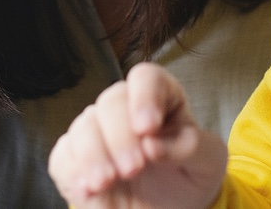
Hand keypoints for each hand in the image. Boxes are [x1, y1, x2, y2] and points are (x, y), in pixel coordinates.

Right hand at [48, 63, 227, 208]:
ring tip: (108, 182)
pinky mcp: (75, 158)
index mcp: (160, 97)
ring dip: (93, 156)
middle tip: (134, 168)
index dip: (144, 97)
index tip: (148, 128)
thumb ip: (190, 147)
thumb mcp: (208, 162)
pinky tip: (89, 191)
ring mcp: (96, 131)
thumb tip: (153, 144)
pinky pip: (63, 157)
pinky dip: (73, 174)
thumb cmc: (190, 177)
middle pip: (110, 102)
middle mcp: (123, 107)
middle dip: (119, 137)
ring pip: (83, 128)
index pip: (146, 78)